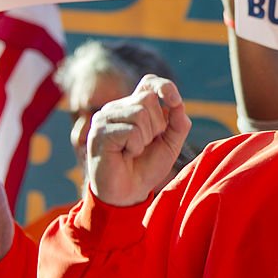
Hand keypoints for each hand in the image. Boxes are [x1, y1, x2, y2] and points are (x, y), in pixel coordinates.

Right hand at [87, 75, 191, 205]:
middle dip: (157, 126)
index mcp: (134, 106)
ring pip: (140, 114)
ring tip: (133, 151)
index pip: (149, 83)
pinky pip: (131, 131)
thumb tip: (178, 104)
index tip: (174, 101)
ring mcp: (105, 118)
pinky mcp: (99, 132)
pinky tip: (125, 155)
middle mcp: (117, 108)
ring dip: (145, 138)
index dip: (164, 86)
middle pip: (148, 100)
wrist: (127, 194)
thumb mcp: (170, 144)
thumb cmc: (146, 167)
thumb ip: (178, 123)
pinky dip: (135, 146)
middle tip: (145, 145)